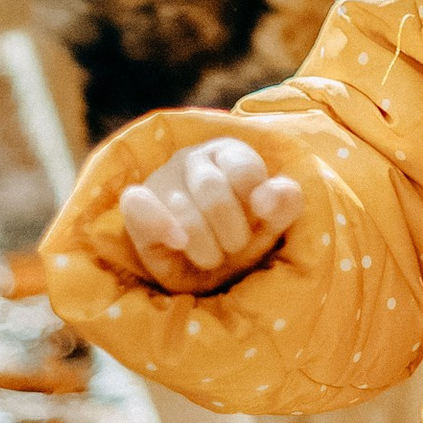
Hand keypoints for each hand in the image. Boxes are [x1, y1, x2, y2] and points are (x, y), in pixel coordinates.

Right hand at [118, 135, 303, 290]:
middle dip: (231, 232)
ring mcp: (161, 179)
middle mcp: (192, 158)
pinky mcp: (137, 203)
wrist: (205, 271)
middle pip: (212, 190)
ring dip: (205, 246)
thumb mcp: (272, 223)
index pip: (244, 169)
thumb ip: (284, 203)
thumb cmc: (241, 236)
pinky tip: (178, 243)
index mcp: (229, 152)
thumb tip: (269, 195)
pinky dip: (160, 226)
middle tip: (236, 247)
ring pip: (181, 209)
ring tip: (212, 257)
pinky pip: (137, 204)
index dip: (255, 206)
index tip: (258, 222)